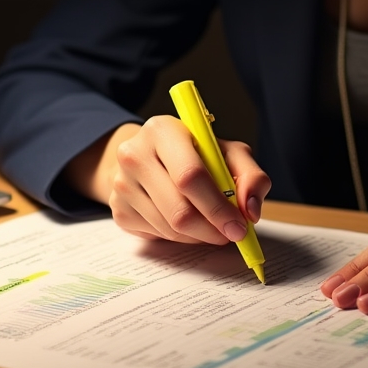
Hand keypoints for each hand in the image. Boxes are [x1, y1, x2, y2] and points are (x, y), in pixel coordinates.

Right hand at [66, 118, 271, 245]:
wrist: (149, 156)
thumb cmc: (195, 153)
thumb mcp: (228, 152)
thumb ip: (250, 175)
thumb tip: (250, 210)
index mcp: (162, 130)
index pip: (190, 176)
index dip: (218, 207)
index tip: (239, 226)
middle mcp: (134, 154)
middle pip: (179, 210)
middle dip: (211, 229)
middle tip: (230, 234)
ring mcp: (121, 184)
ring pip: (169, 229)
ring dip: (198, 235)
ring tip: (210, 224)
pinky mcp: (118, 210)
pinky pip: (157, 236)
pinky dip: (180, 237)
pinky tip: (186, 221)